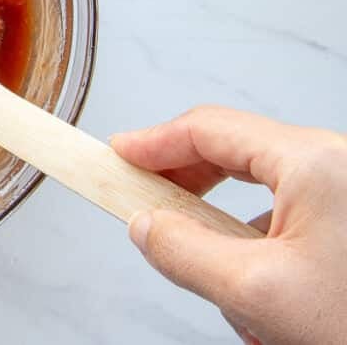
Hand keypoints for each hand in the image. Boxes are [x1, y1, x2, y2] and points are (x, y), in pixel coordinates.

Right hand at [112, 106, 346, 344]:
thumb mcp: (257, 292)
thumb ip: (184, 252)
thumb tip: (146, 226)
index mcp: (313, 162)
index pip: (209, 128)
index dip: (153, 142)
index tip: (117, 156)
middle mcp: (336, 165)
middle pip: (234, 156)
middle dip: (189, 193)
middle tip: (148, 211)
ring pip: (262, 202)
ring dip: (232, 244)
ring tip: (234, 302)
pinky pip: (293, 227)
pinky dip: (266, 260)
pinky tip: (271, 314)